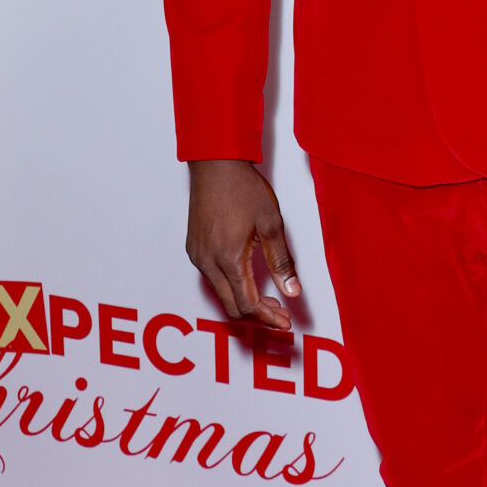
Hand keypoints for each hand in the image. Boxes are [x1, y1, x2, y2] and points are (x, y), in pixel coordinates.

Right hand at [185, 159, 301, 327]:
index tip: (285, 322)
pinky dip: (231, 287)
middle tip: (281, 314)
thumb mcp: (271, 224)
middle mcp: (208, 262)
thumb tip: (292, 291)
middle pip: (232, 307)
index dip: (268, 317)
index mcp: (228, 258)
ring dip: (244, 301)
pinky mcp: (193, 249)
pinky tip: (248, 280)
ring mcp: (198, 256)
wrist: (215, 164)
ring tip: (269, 299)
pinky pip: (212, 279)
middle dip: (258, 315)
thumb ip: (281, 261)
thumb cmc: (243, 189)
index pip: (248, 304)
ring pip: (221, 294)